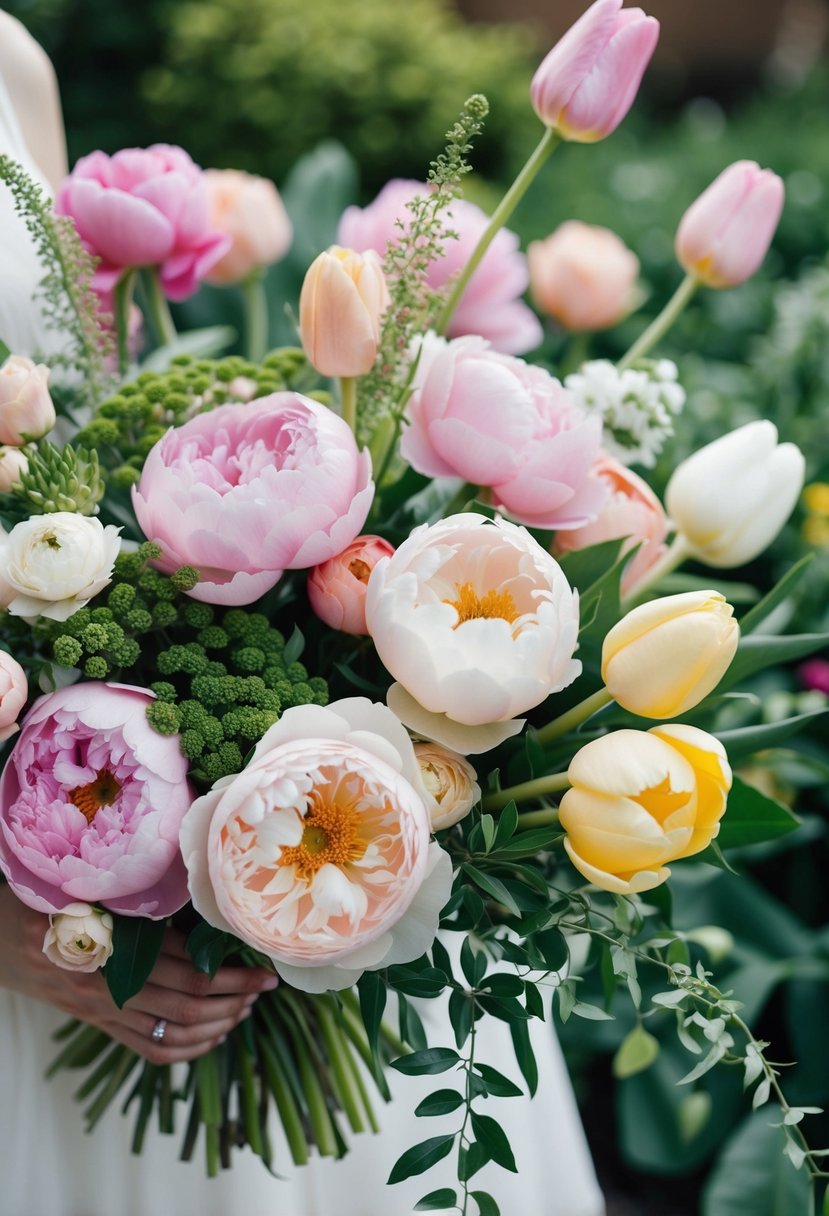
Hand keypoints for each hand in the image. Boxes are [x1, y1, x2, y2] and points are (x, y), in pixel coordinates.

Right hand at [0, 885, 278, 1062]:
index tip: (263, 966)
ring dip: (217, 1024)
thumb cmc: (45, 903)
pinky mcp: (99, 1024)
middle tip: (265, 986)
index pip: (184, 970)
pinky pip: (148, 1049)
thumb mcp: (88, 891)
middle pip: (186, 1004)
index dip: (230, 973)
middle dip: (235, 998)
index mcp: (109, 948)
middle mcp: (106, 986)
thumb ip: (139, 903)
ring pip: (172, 1032)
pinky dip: (187, 1048)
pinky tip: (212, 1034)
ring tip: (245, 1007)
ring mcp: (102, 1011)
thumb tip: (200, 905)